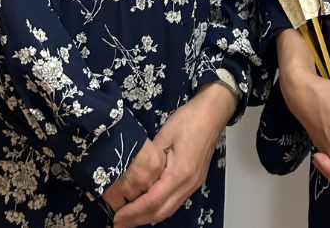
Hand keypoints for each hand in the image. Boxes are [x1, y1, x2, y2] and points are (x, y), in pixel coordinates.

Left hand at [113, 82, 236, 226]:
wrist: (212, 113)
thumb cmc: (189, 119)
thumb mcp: (164, 134)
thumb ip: (149, 156)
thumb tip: (133, 172)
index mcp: (179, 173)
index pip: (153, 201)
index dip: (133, 212)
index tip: (116, 217)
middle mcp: (188, 184)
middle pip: (161, 212)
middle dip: (138, 220)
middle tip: (118, 222)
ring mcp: (194, 184)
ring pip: (169, 210)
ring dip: (149, 216)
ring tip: (129, 218)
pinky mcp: (195, 181)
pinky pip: (176, 202)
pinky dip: (160, 208)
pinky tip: (148, 207)